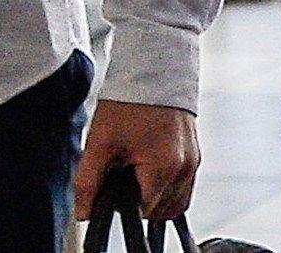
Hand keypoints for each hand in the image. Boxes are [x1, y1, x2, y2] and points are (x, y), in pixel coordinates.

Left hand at [75, 99, 200, 222]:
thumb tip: (85, 213)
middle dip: (140, 202)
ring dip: (156, 197)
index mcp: (164, 168)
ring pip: (176, 202)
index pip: (143, 212)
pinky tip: (148, 165)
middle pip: (162, 211)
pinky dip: (167, 184)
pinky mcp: (195, 152)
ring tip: (136, 171)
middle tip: (123, 176)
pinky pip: (184, 184)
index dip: (123, 204)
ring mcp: (193, 159)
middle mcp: (185, 167)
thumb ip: (89, 182)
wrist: (154, 67)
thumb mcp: (100, 142)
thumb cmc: (130, 100)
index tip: (114, 185)